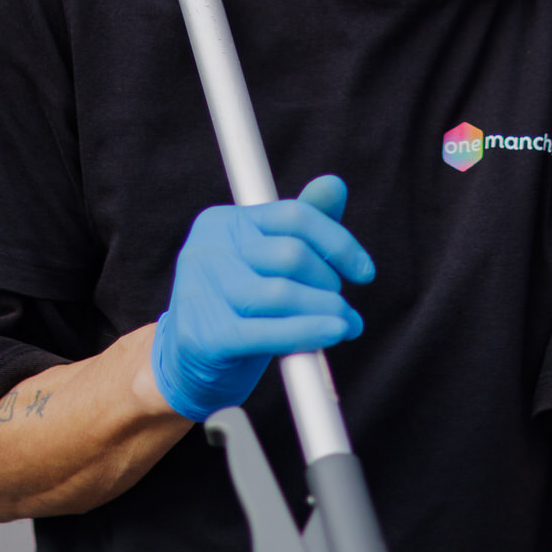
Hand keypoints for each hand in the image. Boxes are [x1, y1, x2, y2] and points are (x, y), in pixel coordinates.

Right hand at [151, 175, 375, 422]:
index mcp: (222, 221)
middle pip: (290, 254)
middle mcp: (206, 248)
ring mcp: (200, 291)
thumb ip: (301, 227)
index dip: (337, 242)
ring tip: (345, 325)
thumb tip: (334, 184)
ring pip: (282, 294)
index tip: (364, 271)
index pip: (293, 216)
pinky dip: (308, 332)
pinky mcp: (204, 335)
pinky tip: (332, 334)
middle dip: (329, 282)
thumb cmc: (238, 309)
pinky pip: (268, 332)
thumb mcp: (266, 264)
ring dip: (327, 311)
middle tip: (344, 307)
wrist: (187, 366)